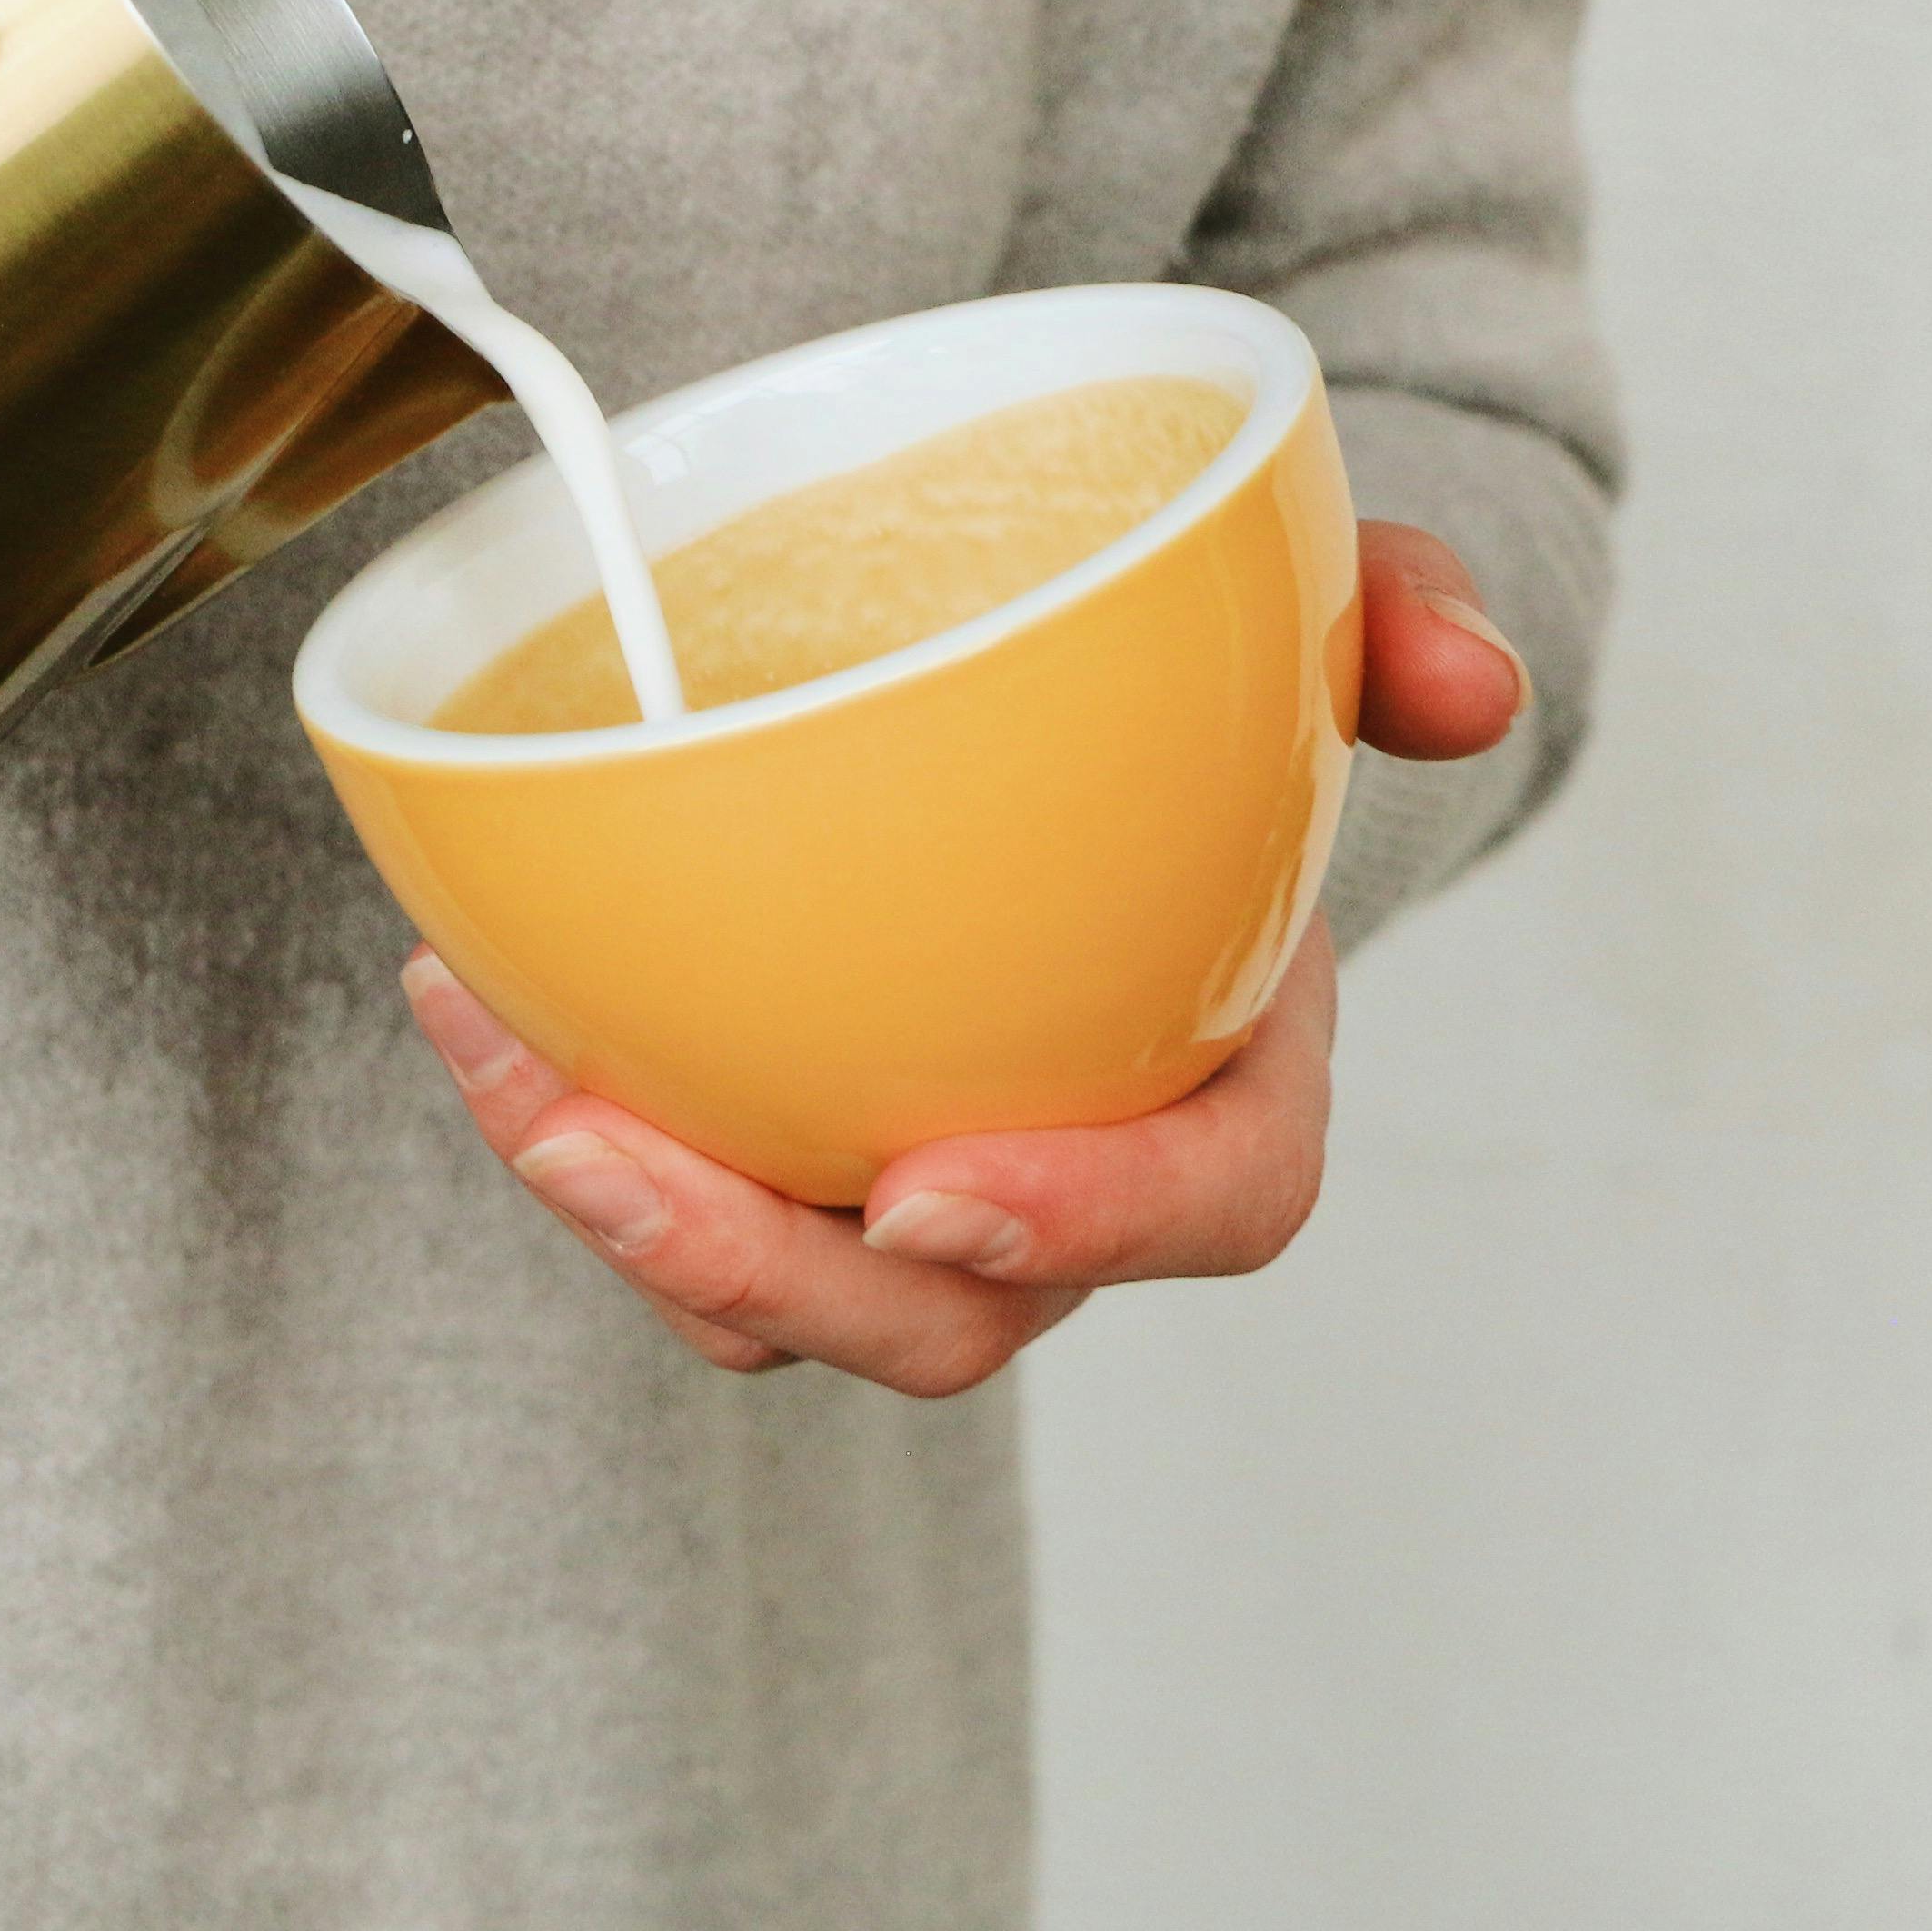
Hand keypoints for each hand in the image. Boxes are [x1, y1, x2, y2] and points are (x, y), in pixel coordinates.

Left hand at [399, 517, 1531, 1392]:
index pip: (1207, 1206)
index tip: (931, 1188)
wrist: (1082, 733)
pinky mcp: (783, 1149)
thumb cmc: (1201, 714)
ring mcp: (913, 1182)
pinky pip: (683, 1196)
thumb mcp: (1306, 627)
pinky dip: (566, 1114)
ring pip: (777, 1294)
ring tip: (501, 1067)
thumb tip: (1465, 673)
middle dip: (766, 1270)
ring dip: (629, 1216)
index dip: (1084, 1223)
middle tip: (604, 1155)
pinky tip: (466, 986)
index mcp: (1229, 1084)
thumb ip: (1390, 616)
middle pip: (943, 1314)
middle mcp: (1067, 1170)